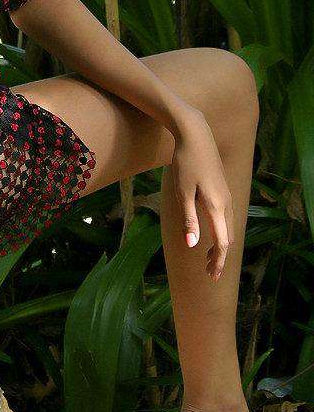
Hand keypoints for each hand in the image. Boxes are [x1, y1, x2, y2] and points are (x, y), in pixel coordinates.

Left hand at [170, 108, 234, 282]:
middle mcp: (226, 202)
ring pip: (229, 226)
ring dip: (221, 243)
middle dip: (220, 256)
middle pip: (228, 236)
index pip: (223, 242)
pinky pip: (226, 216)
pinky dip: (221, 230)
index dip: (219, 260)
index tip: (212, 276)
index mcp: (216, 206)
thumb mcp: (183, 192)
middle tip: (210, 273)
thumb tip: (191, 245)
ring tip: (209, 257)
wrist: (195, 134)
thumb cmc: (185, 162)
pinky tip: (211, 232)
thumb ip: (189, 219)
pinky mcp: (222, 188)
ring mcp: (226, 194)